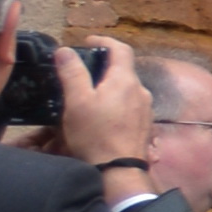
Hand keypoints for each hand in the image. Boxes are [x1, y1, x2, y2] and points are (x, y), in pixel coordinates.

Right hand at [56, 35, 151, 167]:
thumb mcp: (77, 101)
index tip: (88, 41)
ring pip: (126, 89)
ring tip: (87, 94)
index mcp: (126, 81)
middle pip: (123, 69)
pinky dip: (115, 102)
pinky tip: (100, 114)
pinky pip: (129, 106)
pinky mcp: (144, 126)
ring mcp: (146, 110)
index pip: (121, 49)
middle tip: (82, 70)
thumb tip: (65, 50)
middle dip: (103, 66)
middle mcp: (141, 92)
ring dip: (109, 86)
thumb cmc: (96, 135)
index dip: (104, 41)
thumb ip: (72, 73)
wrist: (119, 171)